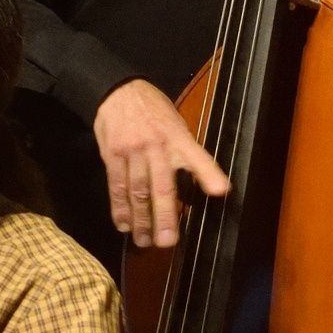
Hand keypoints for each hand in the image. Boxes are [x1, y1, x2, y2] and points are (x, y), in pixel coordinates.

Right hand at [93, 79, 229, 248]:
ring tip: (144, 241)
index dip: (208, 174)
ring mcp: (133, 151)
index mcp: (178, 137)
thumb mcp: (176, 125)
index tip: (220, 191)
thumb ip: (183, 154)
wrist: (118, 91)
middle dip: (165, 216)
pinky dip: (120, 208)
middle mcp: (156, 145)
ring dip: (141, 220)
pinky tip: (124, 225)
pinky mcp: (112, 155)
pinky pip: (116, 186)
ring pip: (137, 191)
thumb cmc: (153, 111)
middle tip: (168, 242)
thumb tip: (190, 191)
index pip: (197, 157)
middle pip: (161, 186)